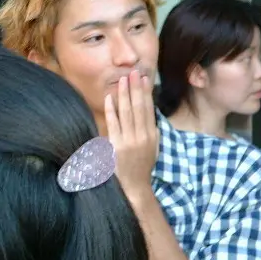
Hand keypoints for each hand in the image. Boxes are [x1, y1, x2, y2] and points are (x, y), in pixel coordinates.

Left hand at [105, 70, 158, 195]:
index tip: (144, 78)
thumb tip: (147, 110)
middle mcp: (142, 136)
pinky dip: (111, 110)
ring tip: (122, 80)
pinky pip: (113, 124)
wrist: (135, 186)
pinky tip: (109, 98)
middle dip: (135, 88)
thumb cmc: (141, 165)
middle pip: (138, 107)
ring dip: (124, 95)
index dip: (146, 92)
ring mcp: (129, 140)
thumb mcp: (151, 146)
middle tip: (133, 72)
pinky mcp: (117, 146)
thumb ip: (149, 129)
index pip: (148, 108)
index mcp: (151, 134)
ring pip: (126, 113)